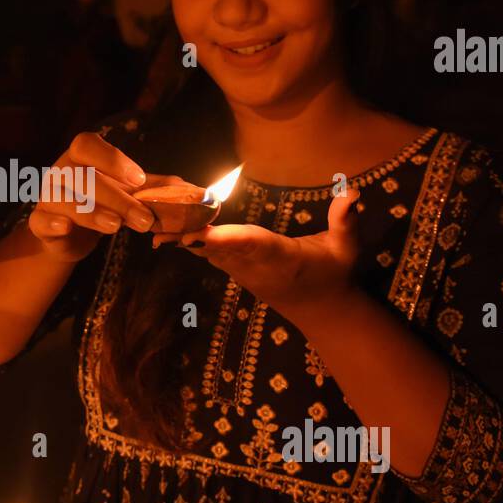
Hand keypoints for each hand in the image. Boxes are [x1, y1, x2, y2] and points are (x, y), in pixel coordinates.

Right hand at [27, 131, 182, 262]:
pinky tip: (65, 227)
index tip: (138, 179)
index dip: (111, 159)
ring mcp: (47, 197)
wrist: (71, 235)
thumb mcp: (131, 194)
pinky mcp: (39, 223)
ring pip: (63, 199)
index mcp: (82, 158)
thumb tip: (197, 192)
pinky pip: (39, 220)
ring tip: (116, 226)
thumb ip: (158, 190)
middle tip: (144, 219)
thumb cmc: (102, 205)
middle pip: (82, 177)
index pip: (87, 145)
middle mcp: (60, 172)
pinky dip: (51, 222)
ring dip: (91, 212)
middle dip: (116, 197)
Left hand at [166, 188, 363, 319]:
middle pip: (215, 247)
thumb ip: (345, 221)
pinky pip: (206, 252)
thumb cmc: (335, 273)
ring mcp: (241, 270)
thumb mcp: (347, 248)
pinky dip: (186, 239)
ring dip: (179, 236)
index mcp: (280, 257)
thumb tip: (352, 192)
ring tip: (150, 220)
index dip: (224, 238)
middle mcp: (254, 265)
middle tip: (156, 220)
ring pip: (205, 250)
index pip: (250, 245)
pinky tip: (164, 227)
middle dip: (187, 234)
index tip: (199, 233)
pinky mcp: (234, 270)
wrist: (322, 311)